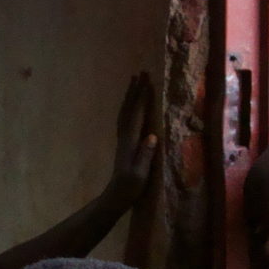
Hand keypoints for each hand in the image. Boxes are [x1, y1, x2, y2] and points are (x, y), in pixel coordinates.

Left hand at [108, 71, 159, 199]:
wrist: (116, 196)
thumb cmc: (130, 187)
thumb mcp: (140, 173)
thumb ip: (145, 155)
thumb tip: (152, 135)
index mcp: (130, 141)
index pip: (137, 114)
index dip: (142, 97)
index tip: (147, 81)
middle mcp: (124, 136)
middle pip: (128, 108)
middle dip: (134, 90)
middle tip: (140, 73)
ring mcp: (122, 139)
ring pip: (125, 112)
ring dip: (130, 96)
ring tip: (135, 82)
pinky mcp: (124, 143)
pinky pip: (125, 119)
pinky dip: (129, 107)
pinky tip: (132, 105)